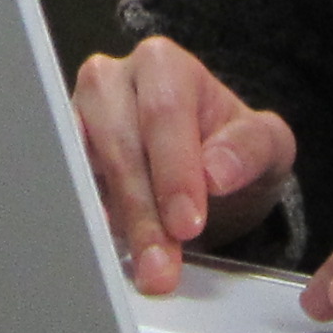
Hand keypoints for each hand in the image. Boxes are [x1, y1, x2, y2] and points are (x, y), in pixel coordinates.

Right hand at [72, 34, 296, 295]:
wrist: (211, 173)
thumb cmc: (234, 150)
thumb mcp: (267, 146)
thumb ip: (249, 149)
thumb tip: (215, 172)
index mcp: (163, 64)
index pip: (163, 112)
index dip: (173, 171)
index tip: (187, 223)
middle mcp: (112, 81)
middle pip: (119, 144)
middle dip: (144, 213)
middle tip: (163, 266)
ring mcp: (80, 118)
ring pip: (86, 169)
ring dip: (115, 225)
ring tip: (145, 268)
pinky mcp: (65, 157)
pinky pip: (67, 189)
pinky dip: (88, 221)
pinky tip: (109, 250)